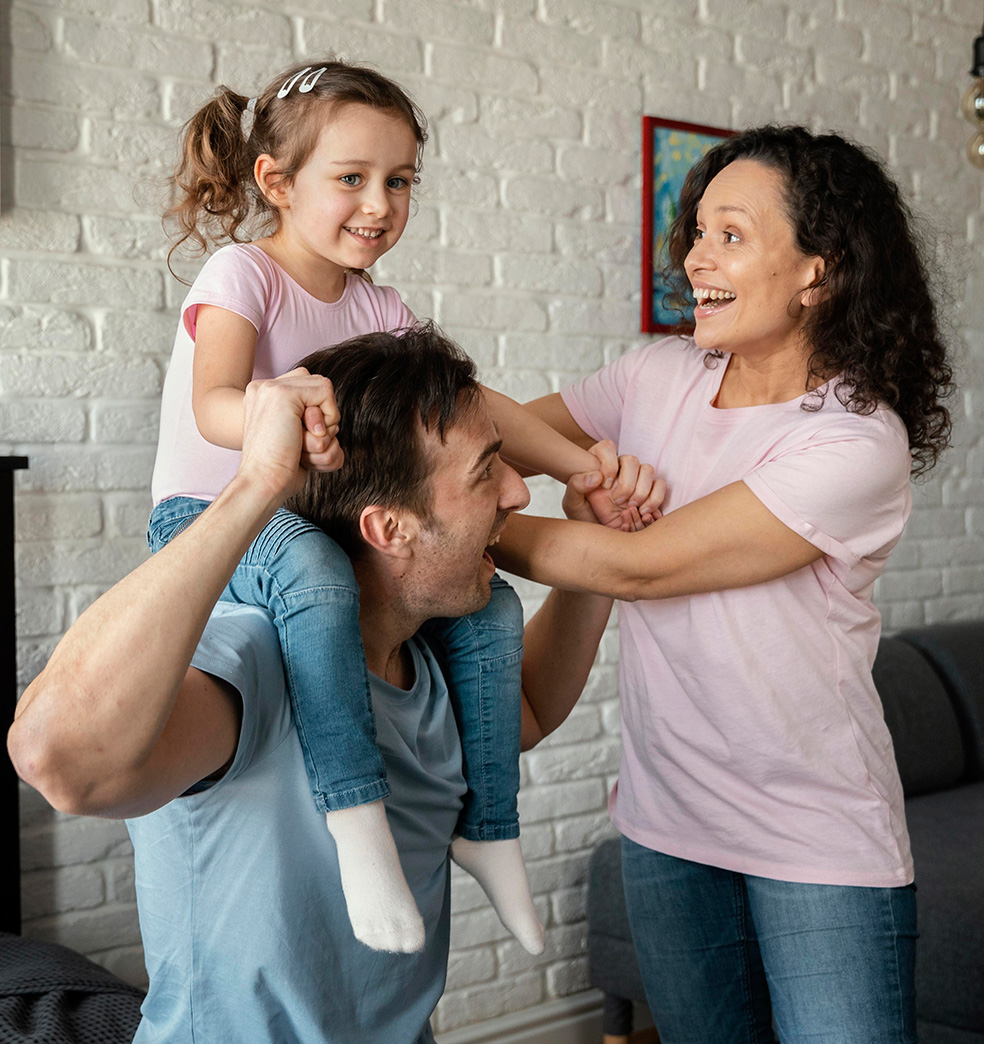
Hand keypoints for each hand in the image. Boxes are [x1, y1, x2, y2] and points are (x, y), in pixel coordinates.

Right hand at [239, 367, 342, 500]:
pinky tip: (303, 438)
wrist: (263, 481)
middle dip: (325, 417)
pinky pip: (326, 394)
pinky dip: (327, 421)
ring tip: (302, 444)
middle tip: (303, 442)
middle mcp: (265, 388)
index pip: (309, 388)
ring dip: (325, 425)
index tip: (299, 439)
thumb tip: (333, 420)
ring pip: (324, 392)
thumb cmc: (283, 468)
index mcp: (264, 396)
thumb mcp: (298, 439)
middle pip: (319, 387)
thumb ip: (311, 421)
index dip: (317, 414)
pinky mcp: (283, 393)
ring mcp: (271, 388)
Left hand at [578, 443, 664, 530]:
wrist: (599, 536)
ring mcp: (636, 478)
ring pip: (648, 469)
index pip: (607, 447)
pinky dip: (655, 498)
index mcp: (599, 464)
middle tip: (618, 501)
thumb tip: (596, 476)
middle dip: (626, 482)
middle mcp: (619, 468)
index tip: (604, 485)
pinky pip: (660, 486)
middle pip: (631, 460)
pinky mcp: (650, 491)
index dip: (608, 465)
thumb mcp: (572, 504)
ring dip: (641, 490)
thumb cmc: (584, 516)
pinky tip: (643, 511)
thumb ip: (576, 486)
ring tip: (631, 507)